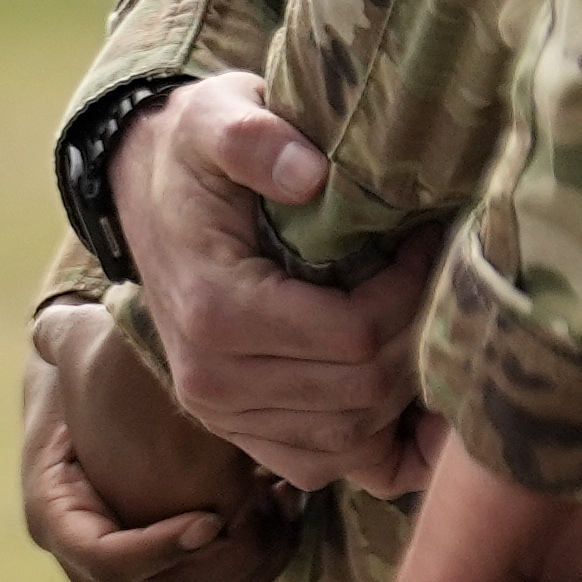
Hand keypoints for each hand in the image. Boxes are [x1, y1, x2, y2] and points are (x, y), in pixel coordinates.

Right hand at [22, 286, 287, 581]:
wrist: (104, 393)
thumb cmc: (91, 364)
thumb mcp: (72, 347)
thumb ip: (63, 339)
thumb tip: (54, 330)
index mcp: (56, 518)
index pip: (106, 563)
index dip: (160, 549)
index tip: (212, 517)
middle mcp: (95, 561)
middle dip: (227, 555)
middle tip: (267, 505)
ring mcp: (144, 572)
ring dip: (257, 556)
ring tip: (283, 498)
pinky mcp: (185, 569)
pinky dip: (267, 554)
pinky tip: (287, 499)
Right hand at [125, 76, 439, 495]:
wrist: (146, 190)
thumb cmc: (195, 153)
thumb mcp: (215, 116)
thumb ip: (254, 137)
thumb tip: (309, 174)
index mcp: (214, 310)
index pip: (352, 336)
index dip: (408, 292)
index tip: (424, 240)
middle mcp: (211, 380)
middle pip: (360, 393)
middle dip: (413, 338)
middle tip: (434, 280)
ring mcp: (221, 415)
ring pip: (350, 439)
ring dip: (401, 391)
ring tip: (418, 322)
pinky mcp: (236, 431)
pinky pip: (321, 464)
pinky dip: (370, 442)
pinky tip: (402, 399)